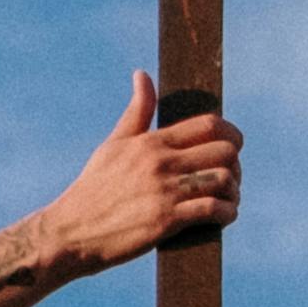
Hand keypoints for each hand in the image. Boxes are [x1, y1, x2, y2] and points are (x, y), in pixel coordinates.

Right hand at [37, 74, 244, 279]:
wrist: (72, 232)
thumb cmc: (93, 189)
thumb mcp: (113, 145)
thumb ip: (136, 112)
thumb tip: (142, 75)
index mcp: (151, 142)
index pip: (209, 125)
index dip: (231, 135)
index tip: (232, 148)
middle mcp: (161, 162)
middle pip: (225, 151)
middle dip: (236, 165)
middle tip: (229, 178)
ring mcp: (165, 191)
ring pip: (224, 179)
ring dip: (234, 192)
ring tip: (228, 199)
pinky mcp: (166, 220)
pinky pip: (213, 210)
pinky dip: (227, 213)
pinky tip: (223, 217)